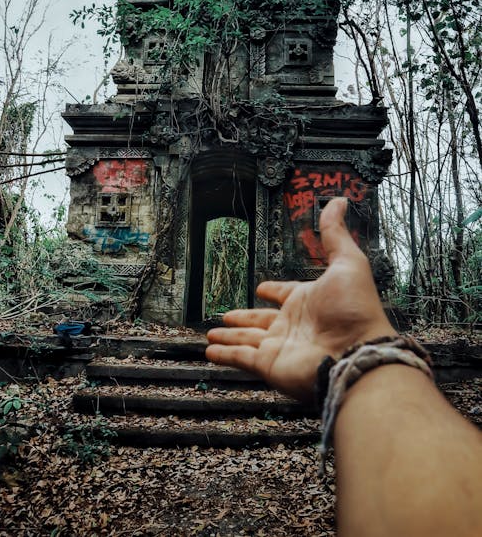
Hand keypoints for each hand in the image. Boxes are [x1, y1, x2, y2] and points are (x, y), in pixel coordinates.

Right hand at [206, 197, 395, 400]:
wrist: (356, 352)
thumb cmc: (356, 309)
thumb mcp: (347, 261)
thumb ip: (335, 233)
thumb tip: (338, 201)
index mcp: (307, 301)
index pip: (285, 295)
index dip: (274, 291)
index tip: (263, 289)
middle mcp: (292, 325)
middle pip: (260, 320)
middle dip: (244, 318)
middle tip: (227, 315)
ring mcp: (279, 346)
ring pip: (246, 339)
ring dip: (229, 337)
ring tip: (211, 334)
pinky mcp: (269, 364)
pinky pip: (240, 358)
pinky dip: (224, 355)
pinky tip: (209, 352)